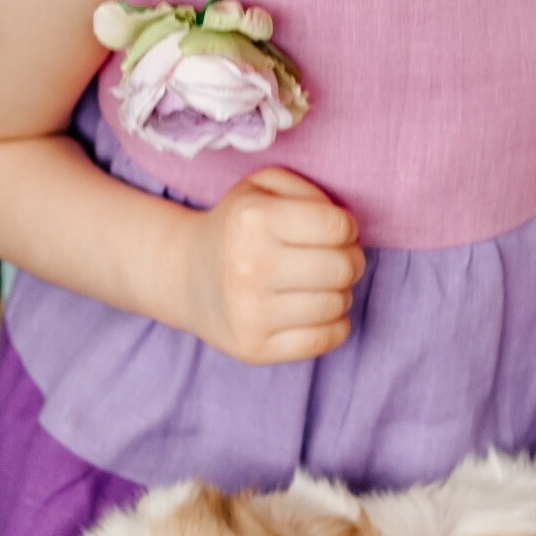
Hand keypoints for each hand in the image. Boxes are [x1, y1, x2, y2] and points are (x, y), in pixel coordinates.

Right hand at [176, 167, 364, 363]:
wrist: (184, 275)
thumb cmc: (238, 226)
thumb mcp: (262, 186)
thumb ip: (308, 191)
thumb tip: (346, 229)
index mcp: (252, 220)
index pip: (337, 227)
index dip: (347, 228)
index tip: (335, 231)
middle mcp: (248, 267)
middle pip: (341, 268)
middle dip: (351, 260)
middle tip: (336, 259)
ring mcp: (249, 313)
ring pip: (337, 305)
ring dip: (341, 293)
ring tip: (322, 284)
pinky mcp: (254, 348)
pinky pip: (325, 340)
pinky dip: (336, 325)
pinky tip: (318, 311)